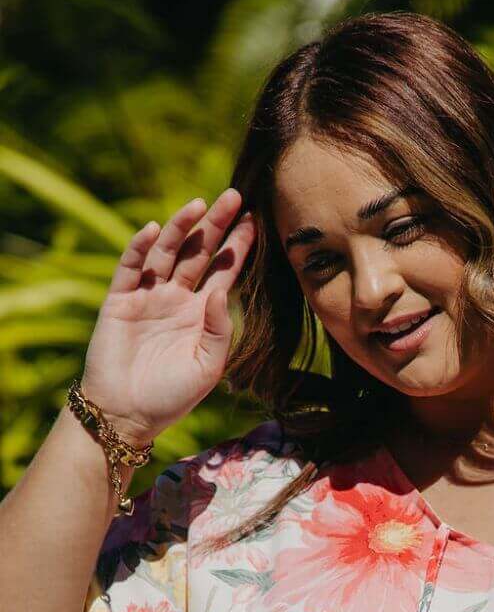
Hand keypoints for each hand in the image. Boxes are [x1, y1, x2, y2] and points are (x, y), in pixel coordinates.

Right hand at [78, 187, 256, 447]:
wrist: (128, 414)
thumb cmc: (172, 396)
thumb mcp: (208, 367)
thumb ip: (219, 330)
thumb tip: (222, 291)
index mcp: (201, 313)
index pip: (223, 272)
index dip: (238, 247)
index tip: (256, 221)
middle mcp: (176, 298)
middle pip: (199, 253)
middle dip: (216, 225)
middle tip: (235, 196)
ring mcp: (147, 296)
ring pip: (167, 253)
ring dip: (182, 228)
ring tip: (199, 204)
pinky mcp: (120, 300)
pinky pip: (131, 267)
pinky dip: (141, 247)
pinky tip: (157, 230)